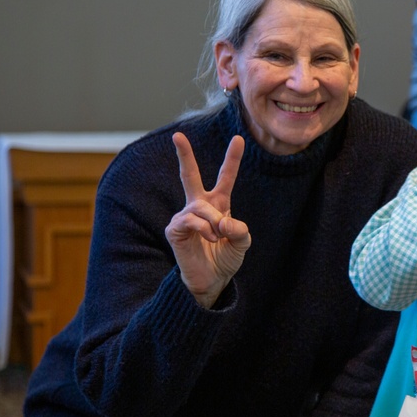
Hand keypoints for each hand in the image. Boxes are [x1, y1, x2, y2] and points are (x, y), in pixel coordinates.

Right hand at [165, 133, 250, 307]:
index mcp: (218, 204)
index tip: (238, 139)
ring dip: (213, 221)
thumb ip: (239, 229)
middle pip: (189, 175)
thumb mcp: (242, 242)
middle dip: (184, 155)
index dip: (232, 159)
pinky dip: (204, 228)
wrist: (212, 281)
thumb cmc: (225, 259)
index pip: (225, 178)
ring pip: (200, 206)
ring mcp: (185, 216)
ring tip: (218, 237)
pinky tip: (210, 238)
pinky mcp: (175, 229)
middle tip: (177, 135)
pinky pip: (190, 219)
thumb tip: (222, 221)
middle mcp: (199, 206)